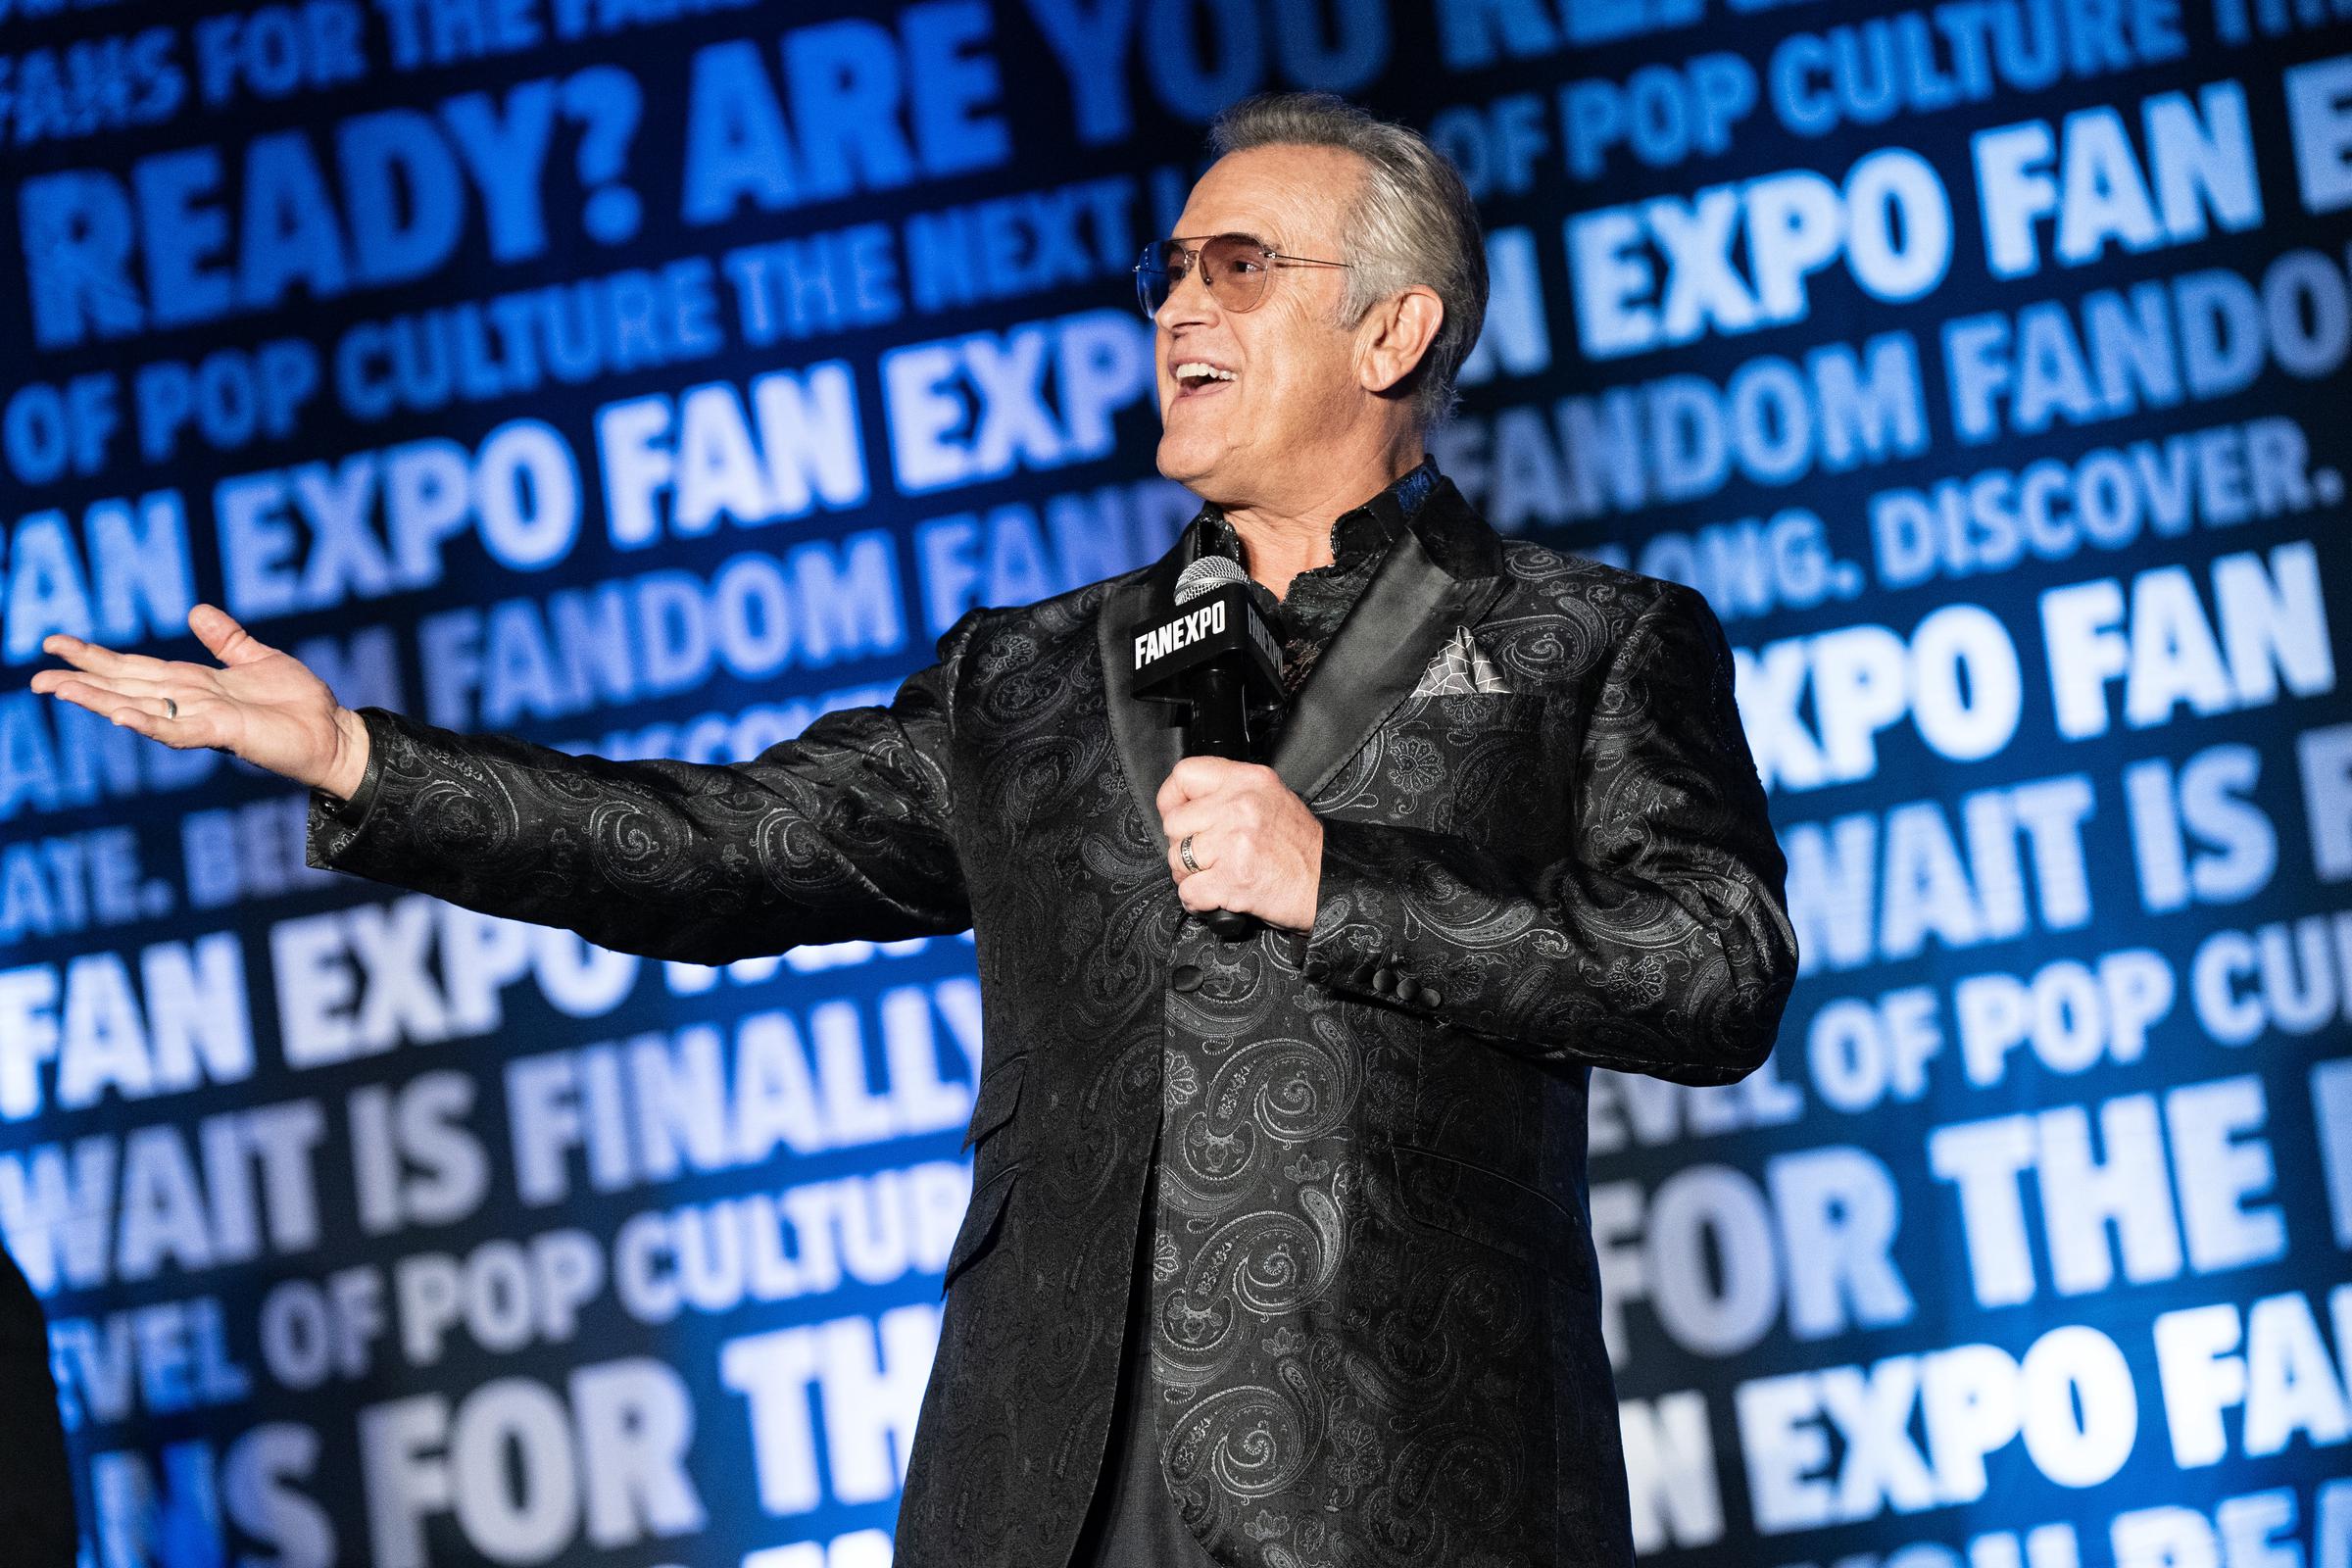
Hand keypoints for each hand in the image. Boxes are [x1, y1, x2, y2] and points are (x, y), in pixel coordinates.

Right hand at [31, 604, 371, 798]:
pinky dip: (147, 721)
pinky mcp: (223, 732)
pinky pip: (177, 728)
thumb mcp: (259, 659)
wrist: (334, 733)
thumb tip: (195, 610)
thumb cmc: (299, 703)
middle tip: (36, 676)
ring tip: (58, 689)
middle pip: (125, 687)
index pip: (135, 668)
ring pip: (138, 707)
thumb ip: (226, 639)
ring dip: (98, 700)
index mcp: (194, 683)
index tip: (56, 644)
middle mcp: (190, 701)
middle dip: (82, 680)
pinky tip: (117, 714)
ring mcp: (203, 718)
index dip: (96, 657)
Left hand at [1156, 757, 1322, 930]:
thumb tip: (1189, 804)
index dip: (1172, 799)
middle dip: (1182, 846)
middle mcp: (1240, 806)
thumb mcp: (1272, 798)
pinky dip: (1197, 901)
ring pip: (1177, 858)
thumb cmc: (1303, 848)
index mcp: (1248, 781)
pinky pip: (1189, 891)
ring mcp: (1235, 841)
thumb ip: (1232, 794)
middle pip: (1174, 822)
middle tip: (1204, 857)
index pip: (1185, 775)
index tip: (1177, 815)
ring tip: (1212, 877)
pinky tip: (1214, 897)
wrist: (1330, 883)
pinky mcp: (1233, 878)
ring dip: (1189, 875)